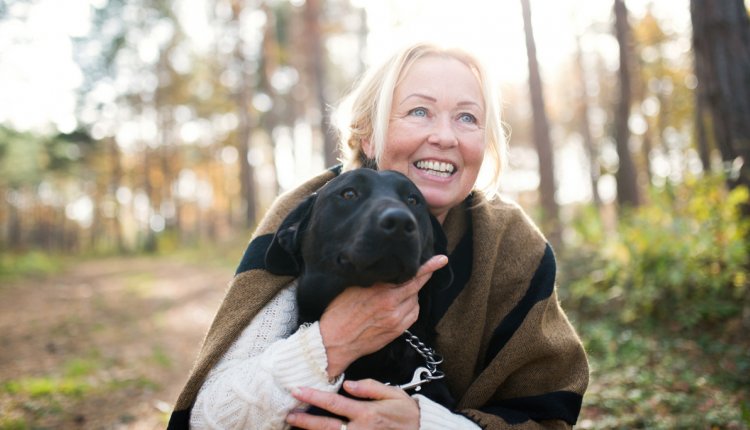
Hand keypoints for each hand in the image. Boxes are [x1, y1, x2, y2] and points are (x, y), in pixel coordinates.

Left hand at [286, 379, 418, 428]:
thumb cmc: (407, 413)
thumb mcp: (394, 394)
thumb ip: (370, 388)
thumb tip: (348, 384)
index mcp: (366, 413)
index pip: (334, 403)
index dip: (313, 396)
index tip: (297, 390)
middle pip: (326, 426)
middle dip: (305, 421)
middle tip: (289, 415)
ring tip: (295, 427)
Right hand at [319, 255, 447, 376]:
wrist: (334, 342)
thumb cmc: (339, 313)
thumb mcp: (353, 288)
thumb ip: (374, 279)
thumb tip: (387, 270)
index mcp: (380, 291)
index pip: (410, 275)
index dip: (428, 267)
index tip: (441, 259)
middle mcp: (391, 304)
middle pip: (416, 287)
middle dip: (422, 277)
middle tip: (429, 268)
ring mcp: (396, 320)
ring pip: (415, 301)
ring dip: (411, 294)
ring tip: (397, 293)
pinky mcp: (396, 331)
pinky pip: (412, 315)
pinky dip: (410, 307)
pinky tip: (400, 305)